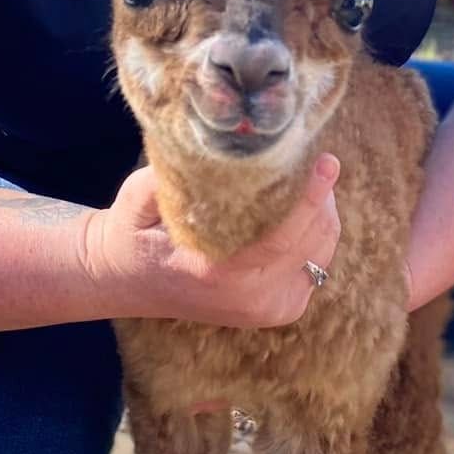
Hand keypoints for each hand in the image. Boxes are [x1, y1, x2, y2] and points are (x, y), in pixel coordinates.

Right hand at [85, 154, 341, 327]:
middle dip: (320, 197)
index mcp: (216, 274)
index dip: (310, 198)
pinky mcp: (280, 310)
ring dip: (320, 214)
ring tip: (306, 181)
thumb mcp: (140, 195)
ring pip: (320, 252)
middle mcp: (248, 300)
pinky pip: (316, 265)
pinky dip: (315, 235)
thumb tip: (224, 142)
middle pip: (311, 242)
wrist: (126, 280)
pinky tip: (299, 212)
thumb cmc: (133, 230)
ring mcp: (267, 310)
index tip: (327, 162)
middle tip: (316, 160)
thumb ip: (179, 174)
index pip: (282, 237)